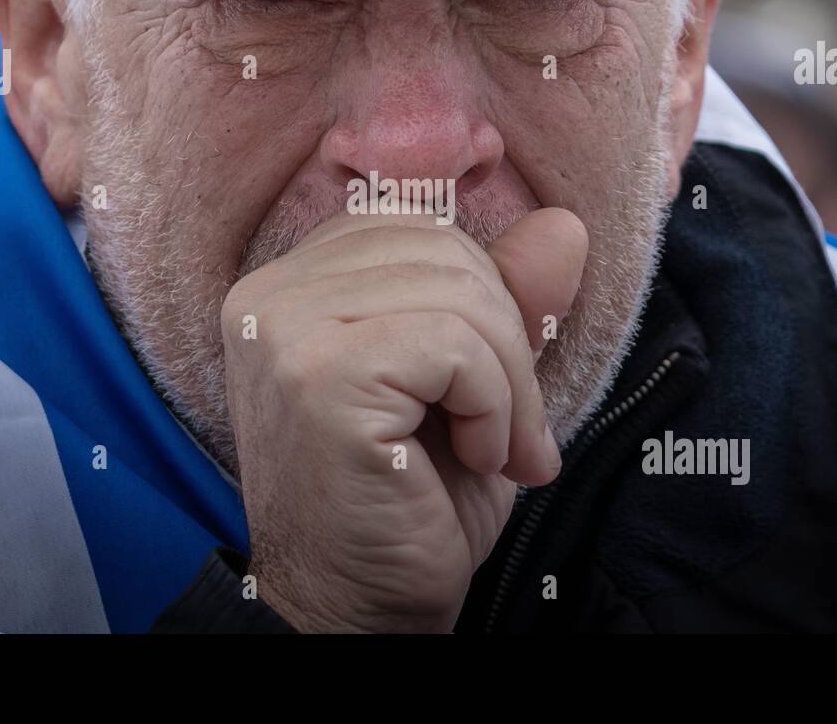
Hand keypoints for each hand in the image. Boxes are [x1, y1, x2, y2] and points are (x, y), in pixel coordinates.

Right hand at [220, 207, 588, 631]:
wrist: (354, 611)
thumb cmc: (409, 499)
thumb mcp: (472, 382)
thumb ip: (507, 298)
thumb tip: (566, 225)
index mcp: (291, 284)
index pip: (415, 224)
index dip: (481, 292)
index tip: (489, 381)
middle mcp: (270, 295)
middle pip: (443, 247)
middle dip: (508, 338)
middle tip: (510, 430)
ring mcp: (285, 330)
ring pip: (459, 292)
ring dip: (509, 382)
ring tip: (494, 450)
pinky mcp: (318, 376)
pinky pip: (453, 345)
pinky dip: (492, 405)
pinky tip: (476, 457)